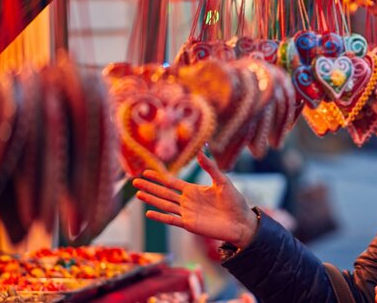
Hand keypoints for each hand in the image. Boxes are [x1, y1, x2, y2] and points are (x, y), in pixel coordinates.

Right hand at [132, 152, 258, 247]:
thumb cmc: (235, 201)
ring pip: (164, 205)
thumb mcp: (223, 181)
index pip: (172, 182)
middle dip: (150, 187)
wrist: (241, 222)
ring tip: (138, 193)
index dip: (159, 177)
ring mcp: (187, 213)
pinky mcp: (190, 224)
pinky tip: (148, 213)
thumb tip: (200, 152)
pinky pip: (172, 220)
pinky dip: (160, 217)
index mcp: (194, 190)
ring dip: (151, 199)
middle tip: (134, 181)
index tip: (146, 171)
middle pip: (164, 193)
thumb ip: (210, 168)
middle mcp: (187, 201)